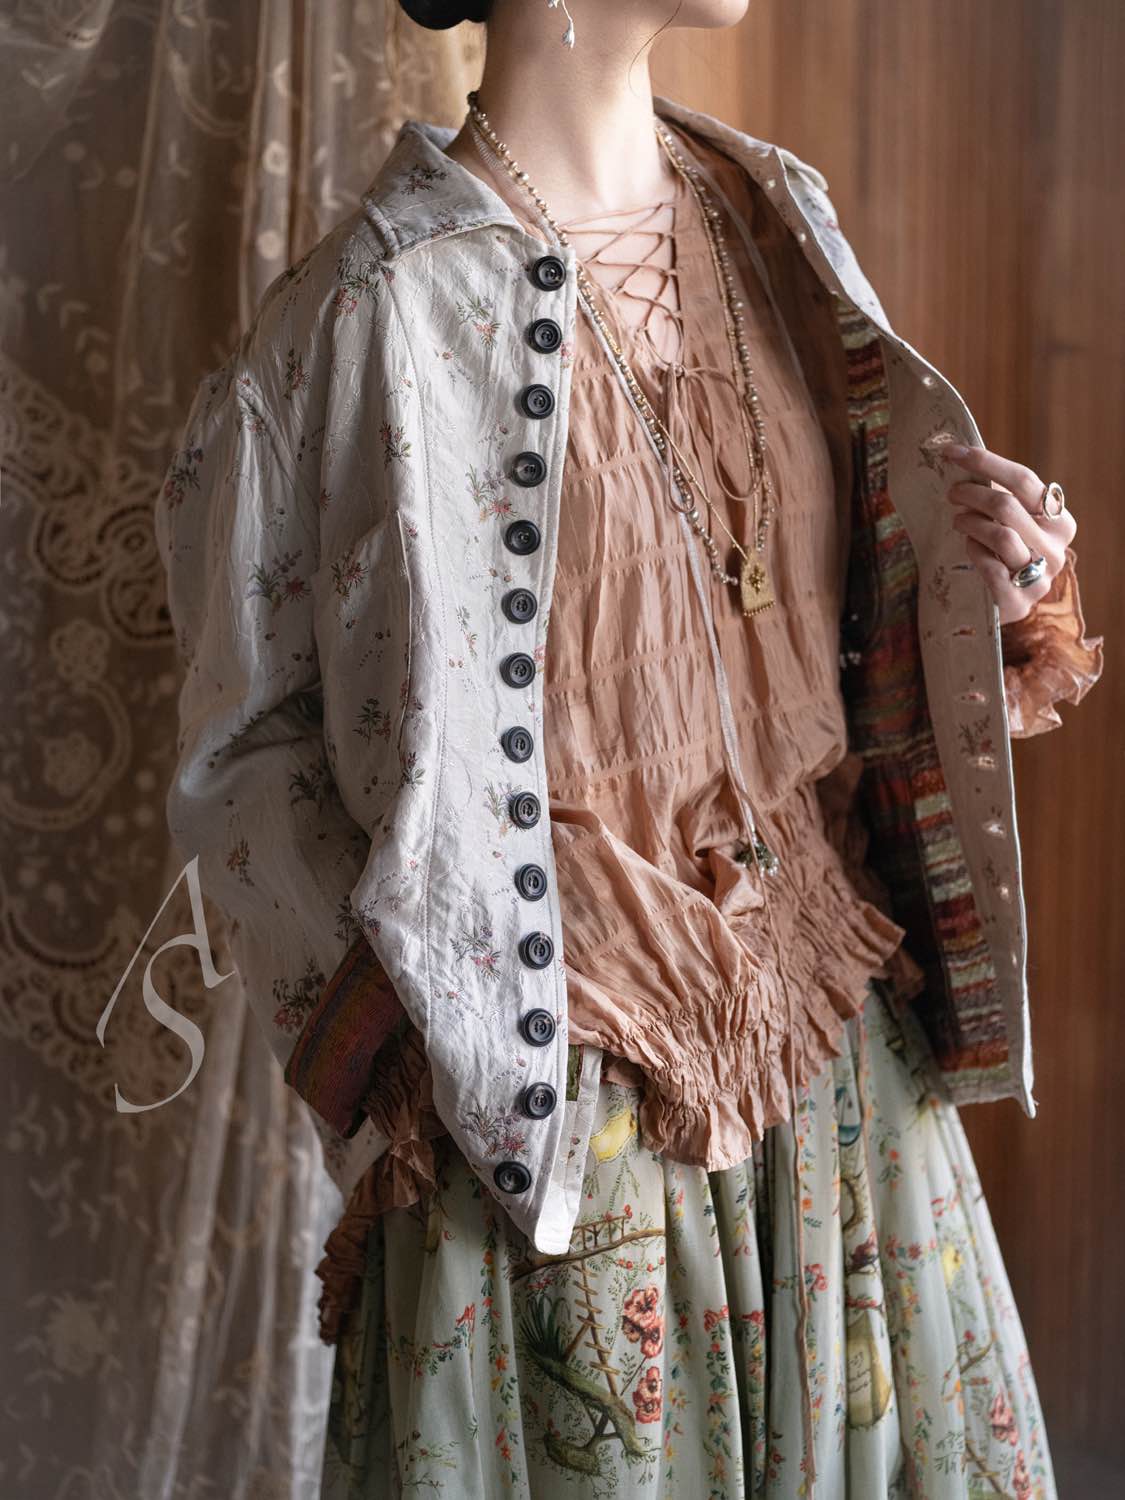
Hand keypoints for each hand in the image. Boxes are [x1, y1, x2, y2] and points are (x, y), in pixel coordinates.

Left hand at [939, 443, 1077, 624]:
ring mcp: (1040, 577)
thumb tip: (962, 456)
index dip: (986, 462)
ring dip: (970, 522)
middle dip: (972, 494)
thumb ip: (1000, 495)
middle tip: (953, 492)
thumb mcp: (1011, 522)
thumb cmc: (1004, 553)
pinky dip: (973, 551)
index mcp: (1061, 521)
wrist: (1004, 603)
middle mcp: (1056, 549)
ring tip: (958, 520)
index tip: (953, 452)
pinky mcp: (1018, 601)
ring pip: (1000, 536)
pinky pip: (990, 567)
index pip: (1024, 481)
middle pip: (1007, 507)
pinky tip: (968, 546)